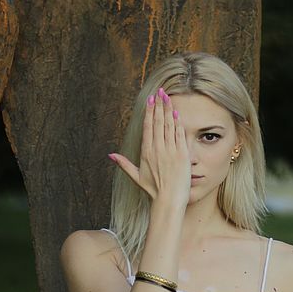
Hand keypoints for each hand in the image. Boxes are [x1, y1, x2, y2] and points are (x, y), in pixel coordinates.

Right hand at [109, 88, 190, 207]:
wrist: (169, 200)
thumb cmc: (153, 190)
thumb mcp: (136, 176)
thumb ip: (123, 164)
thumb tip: (110, 155)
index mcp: (146, 152)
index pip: (148, 127)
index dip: (149, 112)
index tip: (150, 100)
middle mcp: (158, 149)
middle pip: (158, 122)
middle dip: (159, 105)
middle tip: (160, 92)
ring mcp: (170, 151)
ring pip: (169, 125)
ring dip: (168, 109)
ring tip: (168, 97)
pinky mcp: (182, 154)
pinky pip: (179, 135)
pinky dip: (178, 123)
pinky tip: (176, 113)